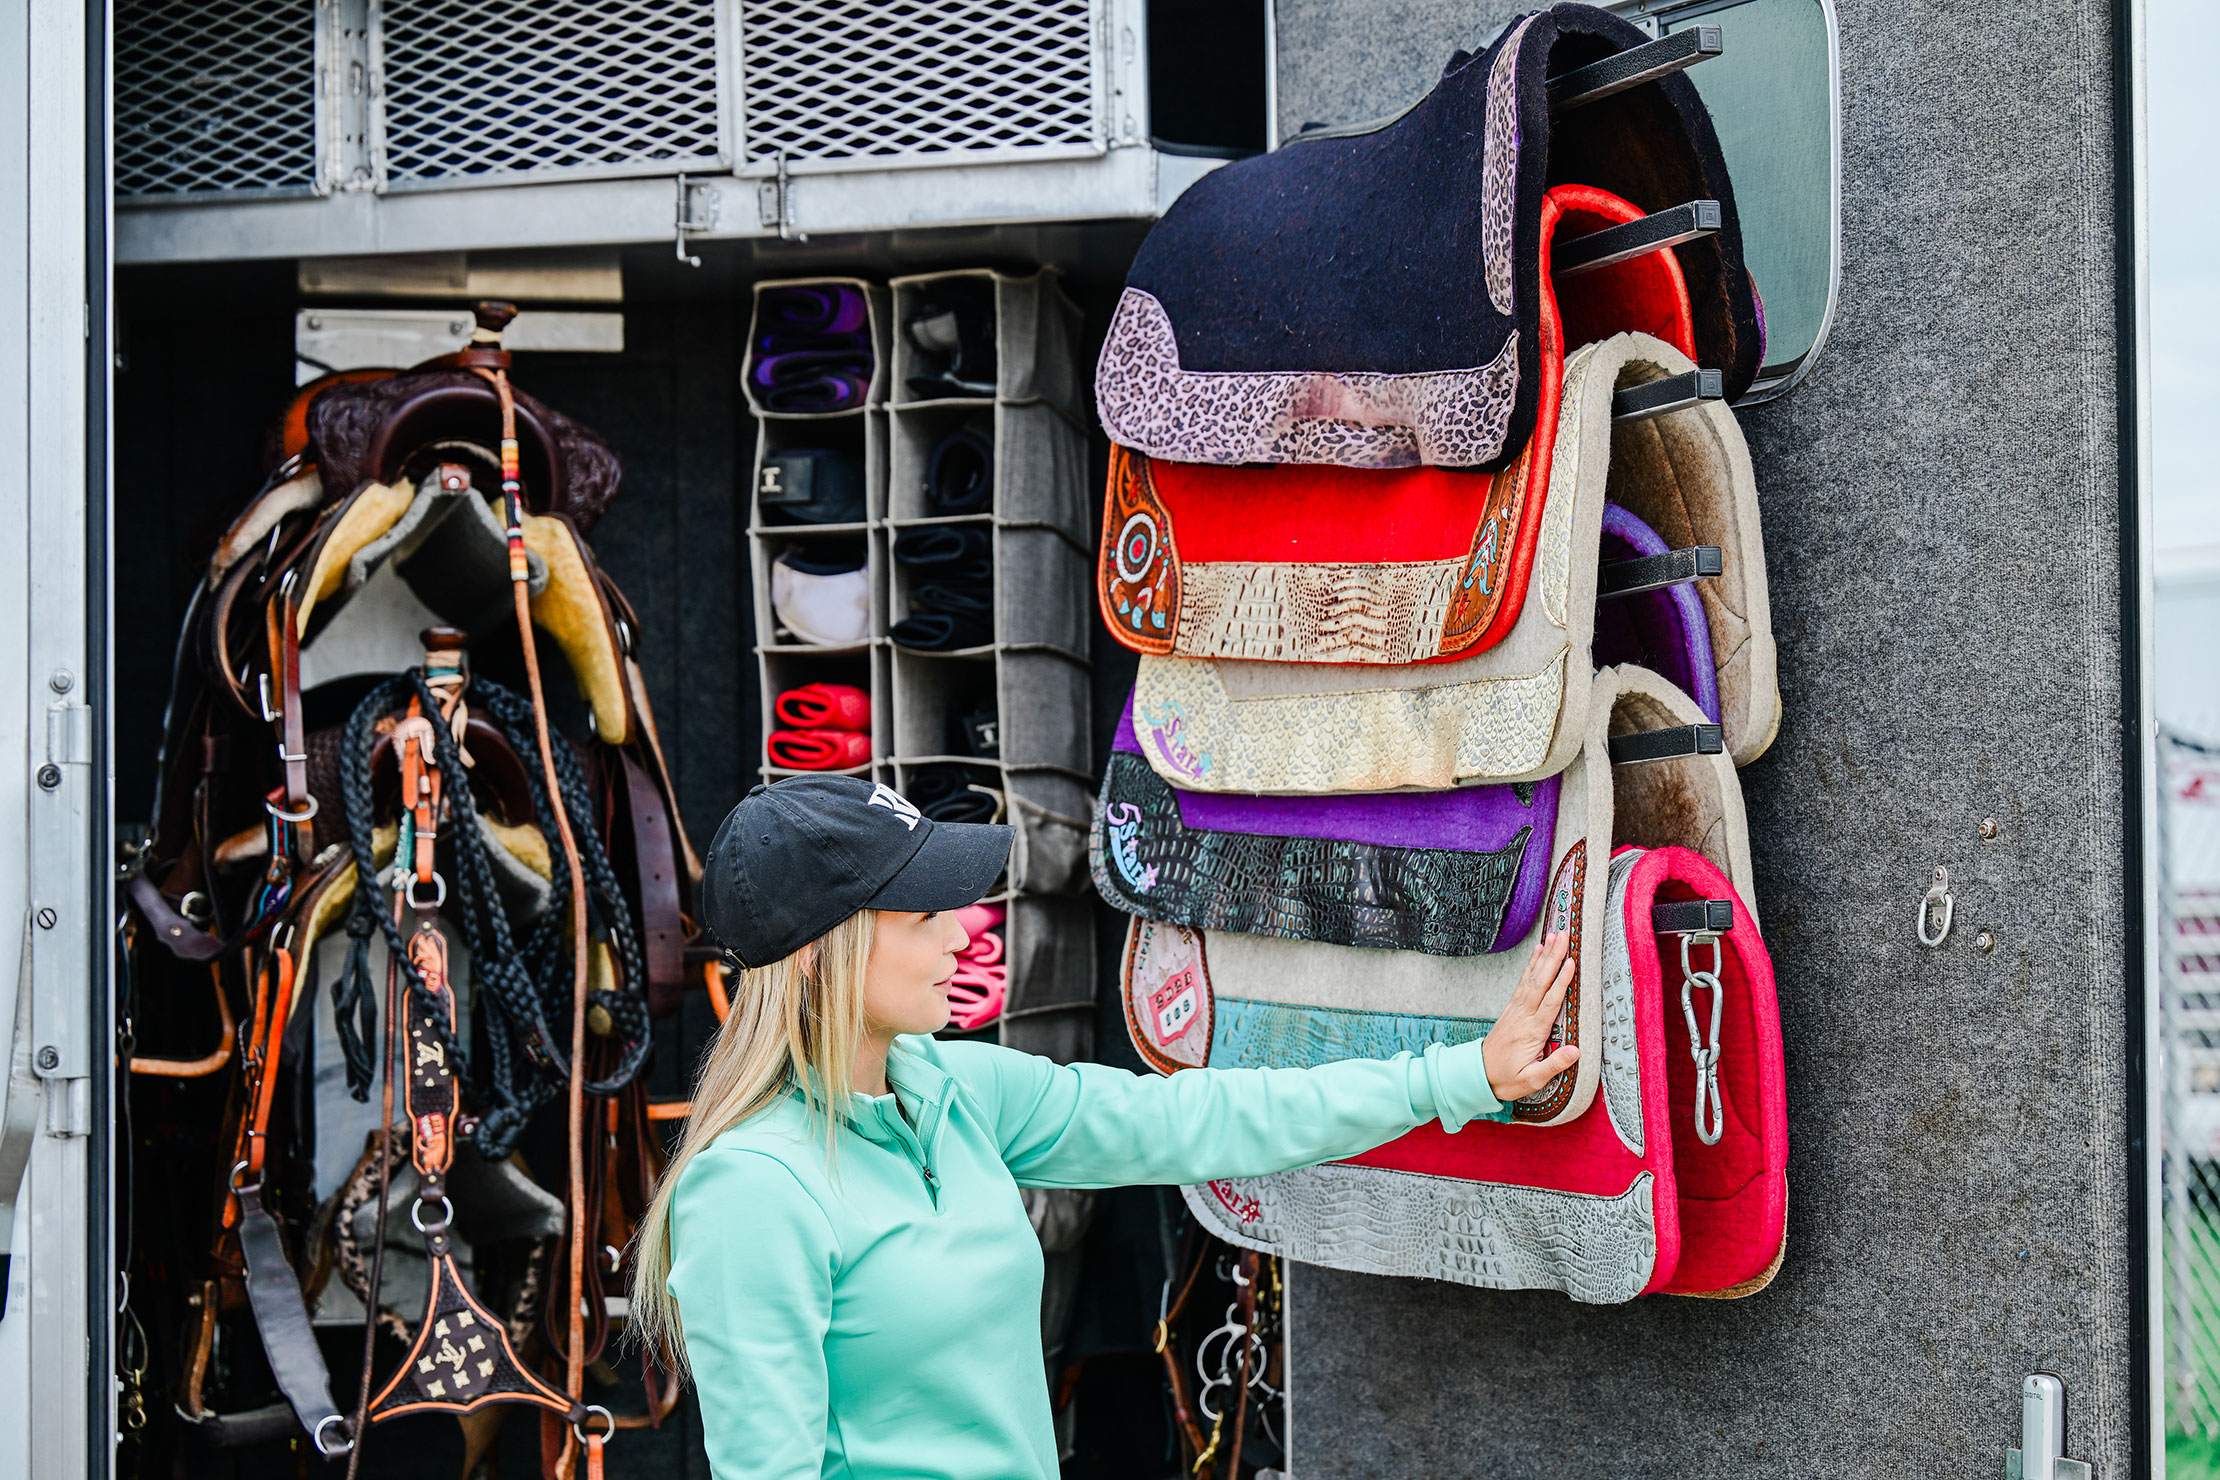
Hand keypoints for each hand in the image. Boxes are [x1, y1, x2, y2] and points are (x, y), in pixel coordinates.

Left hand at [1481, 929, 1580, 1104]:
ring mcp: (1516, 1010)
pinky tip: (1537, 953)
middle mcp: (1523, 1016)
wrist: (1478, 1075)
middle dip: (1554, 957)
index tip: (1572, 962)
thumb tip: (1576, 1051)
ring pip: (1532, 978)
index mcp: (1532, 1032)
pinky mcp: (1512, 1009)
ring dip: (1544, 956)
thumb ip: (1553, 1065)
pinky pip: (1524, 982)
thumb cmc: (1507, 1078)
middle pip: (1541, 981)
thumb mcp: (1531, 1080)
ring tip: (1553, 936)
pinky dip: (1532, 965)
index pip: (1550, 1001)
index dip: (1562, 981)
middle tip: (1564, 935)